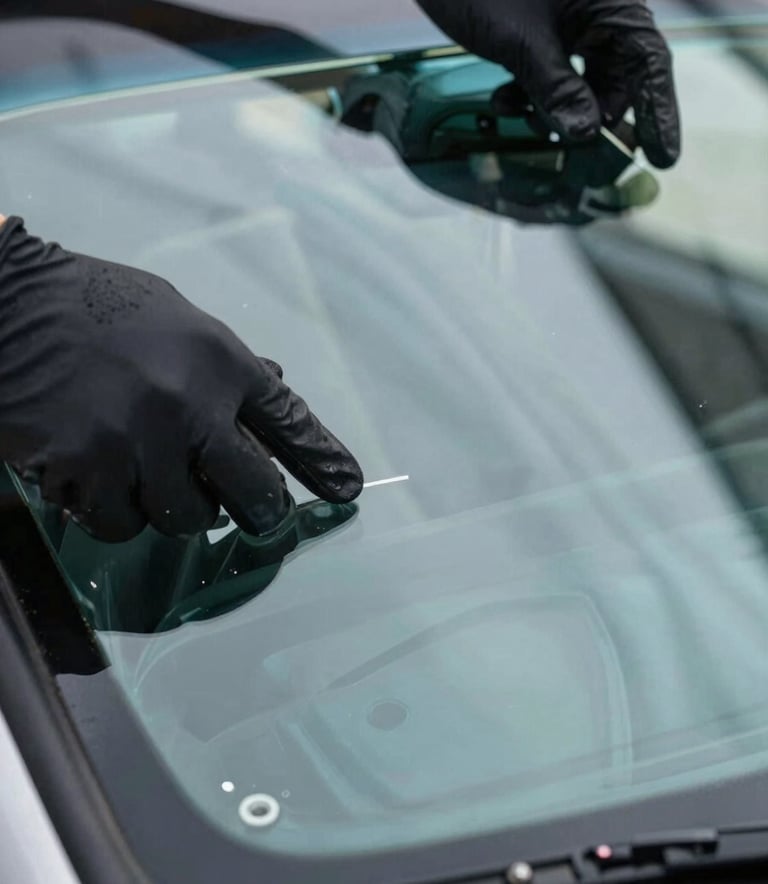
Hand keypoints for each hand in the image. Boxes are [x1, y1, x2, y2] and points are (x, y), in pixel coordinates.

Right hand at [0, 218, 362, 541]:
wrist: (8, 302)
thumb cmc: (97, 307)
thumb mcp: (179, 321)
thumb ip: (224, 366)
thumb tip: (269, 391)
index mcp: (219, 361)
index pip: (288, 419)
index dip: (321, 458)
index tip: (346, 487)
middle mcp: (190, 405)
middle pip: (254, 492)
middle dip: (259, 508)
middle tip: (248, 508)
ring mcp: (138, 442)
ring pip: (185, 519)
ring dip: (173, 506)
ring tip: (145, 471)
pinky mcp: (85, 471)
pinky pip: (121, 524)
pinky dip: (115, 510)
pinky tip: (96, 475)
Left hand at [416, 0, 679, 167]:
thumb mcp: (523, 44)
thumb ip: (557, 90)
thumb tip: (587, 133)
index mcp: (611, 3)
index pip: (650, 61)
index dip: (659, 112)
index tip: (663, 157)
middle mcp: (598, 10)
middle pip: (615, 77)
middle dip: (592, 117)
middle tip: (574, 150)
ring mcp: (568, 19)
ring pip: (579, 81)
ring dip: (554, 110)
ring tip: (526, 120)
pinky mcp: (540, 29)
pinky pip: (549, 73)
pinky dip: (531, 94)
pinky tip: (504, 101)